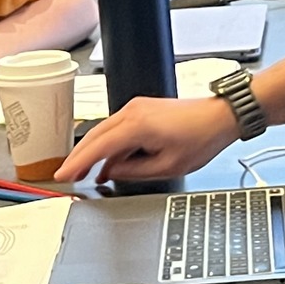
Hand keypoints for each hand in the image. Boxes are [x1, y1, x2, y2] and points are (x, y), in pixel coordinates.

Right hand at [54, 94, 236, 182]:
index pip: (98, 146)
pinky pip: (117, 128)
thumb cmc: (201, 138)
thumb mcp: (167, 166)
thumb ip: (134, 171)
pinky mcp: (142, 110)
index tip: (63, 175)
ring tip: (86, 173)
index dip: (78, 163)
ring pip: (104, 131)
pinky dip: (109, 144)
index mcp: (137, 125)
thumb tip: (112, 172)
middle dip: (80, 157)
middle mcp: (132, 111)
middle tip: (68, 175)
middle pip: (94, 136)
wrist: (220, 117)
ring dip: (94, 151)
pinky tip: (108, 162)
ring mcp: (136, 108)